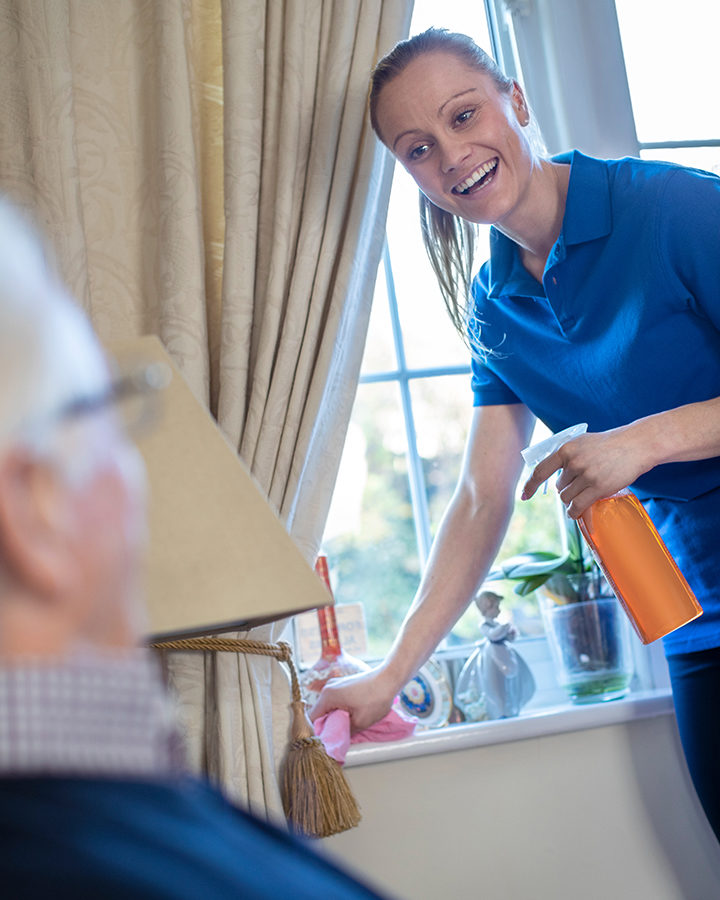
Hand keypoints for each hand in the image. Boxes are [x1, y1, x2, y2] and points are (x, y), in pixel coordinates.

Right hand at [309, 666, 398, 734]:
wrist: (389, 678)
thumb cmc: (376, 699)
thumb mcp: (360, 722)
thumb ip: (345, 732)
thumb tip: (338, 739)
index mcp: (328, 696)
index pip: (313, 718)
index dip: (318, 732)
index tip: (326, 741)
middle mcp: (328, 688)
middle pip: (320, 712)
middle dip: (327, 725)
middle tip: (338, 736)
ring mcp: (335, 684)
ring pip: (328, 707)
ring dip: (334, 717)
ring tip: (345, 727)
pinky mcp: (343, 685)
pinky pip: (335, 701)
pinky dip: (339, 710)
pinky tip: (350, 716)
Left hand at [520, 427, 650, 517]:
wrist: (636, 445)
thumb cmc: (609, 445)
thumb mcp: (582, 443)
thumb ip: (567, 456)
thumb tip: (553, 475)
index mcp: (566, 449)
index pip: (540, 470)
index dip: (530, 485)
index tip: (524, 496)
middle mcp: (573, 462)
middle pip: (558, 488)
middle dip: (567, 490)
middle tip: (582, 486)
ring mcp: (586, 475)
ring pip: (567, 498)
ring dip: (572, 501)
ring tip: (585, 495)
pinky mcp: (598, 487)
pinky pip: (578, 506)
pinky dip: (575, 513)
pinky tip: (576, 513)